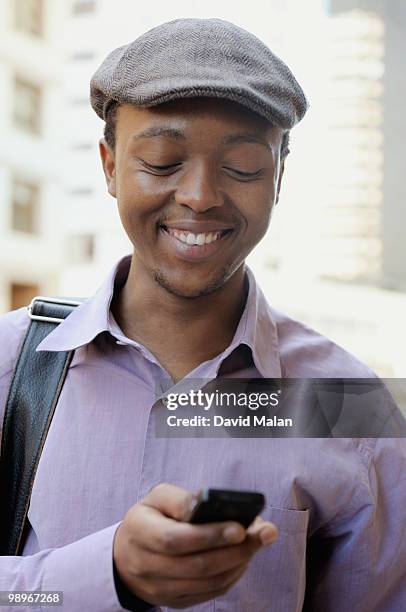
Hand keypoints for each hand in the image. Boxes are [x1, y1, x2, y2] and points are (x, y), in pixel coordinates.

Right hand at [113, 483, 277, 608]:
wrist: (126, 555)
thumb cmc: (150, 517)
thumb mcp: (157, 498)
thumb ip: (180, 498)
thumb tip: (209, 503)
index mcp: (140, 532)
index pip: (176, 539)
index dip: (210, 535)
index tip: (240, 527)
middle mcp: (147, 565)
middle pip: (197, 565)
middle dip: (236, 550)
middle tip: (264, 533)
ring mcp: (160, 589)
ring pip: (207, 582)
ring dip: (239, 562)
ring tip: (258, 542)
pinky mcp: (174, 601)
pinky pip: (209, 593)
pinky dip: (232, 576)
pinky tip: (244, 558)